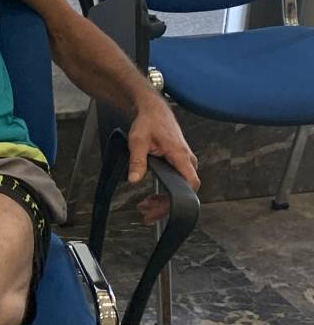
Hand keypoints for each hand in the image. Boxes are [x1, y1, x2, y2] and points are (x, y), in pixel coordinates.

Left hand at [127, 95, 199, 221]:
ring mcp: (184, 162)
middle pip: (184, 190)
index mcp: (180, 155)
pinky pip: (177, 182)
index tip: (163, 209)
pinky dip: (165, 193)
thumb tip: (134, 180)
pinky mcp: (179, 163)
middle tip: (147, 214)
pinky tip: (152, 198)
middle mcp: (187, 160)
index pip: (191, 183)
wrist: (153, 110)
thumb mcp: (138, 141)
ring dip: (164, 200)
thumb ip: (137, 161)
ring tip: (145, 207)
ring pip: (180, 188)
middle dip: (166, 205)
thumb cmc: (148, 122)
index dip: (180, 200)